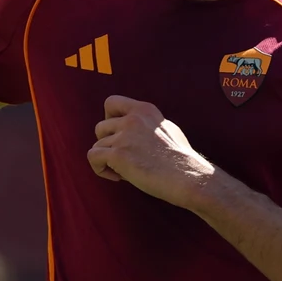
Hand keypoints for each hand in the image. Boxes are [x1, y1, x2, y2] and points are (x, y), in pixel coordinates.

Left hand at [88, 96, 216, 207]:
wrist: (188, 177)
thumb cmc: (181, 160)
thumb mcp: (167, 129)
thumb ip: (147, 124)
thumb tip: (131, 128)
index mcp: (144, 110)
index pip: (111, 102)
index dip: (108, 119)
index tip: (117, 135)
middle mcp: (132, 119)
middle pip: (100, 128)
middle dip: (107, 145)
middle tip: (124, 159)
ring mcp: (124, 136)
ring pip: (97, 146)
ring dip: (107, 160)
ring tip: (125, 172)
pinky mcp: (118, 154)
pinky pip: (93, 158)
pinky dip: (100, 169)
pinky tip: (118, 177)